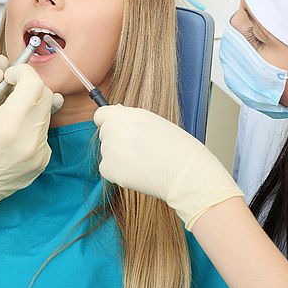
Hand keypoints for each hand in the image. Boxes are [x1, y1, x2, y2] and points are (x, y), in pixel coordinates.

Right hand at [0, 64, 63, 221]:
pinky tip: (10, 134)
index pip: (34, 84)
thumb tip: (1, 73)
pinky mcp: (41, 162)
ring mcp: (38, 154)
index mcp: (8, 128)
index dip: (22, 72)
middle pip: (45, 95)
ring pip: (46, 112)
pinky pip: (43, 131)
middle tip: (6, 93)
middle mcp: (29, 142)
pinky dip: (30, 124)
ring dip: (28, 106)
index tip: (9, 76)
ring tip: (5, 116)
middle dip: (27, 87)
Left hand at [93, 104, 242, 229]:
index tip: (115, 128)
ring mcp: (110, 150)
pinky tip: (138, 172)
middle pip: (104, 133)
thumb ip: (132, 119)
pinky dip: (117, 172)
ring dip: (118, 157)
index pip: (101, 114)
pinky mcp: (109, 170)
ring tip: (144, 161)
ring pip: (106, 152)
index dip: (108, 121)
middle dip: (116, 140)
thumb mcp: (155, 122)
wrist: (186, 174)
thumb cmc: (178, 148)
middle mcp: (116, 130)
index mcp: (128, 115)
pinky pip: (107, 169)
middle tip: (139, 149)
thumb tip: (116, 114)